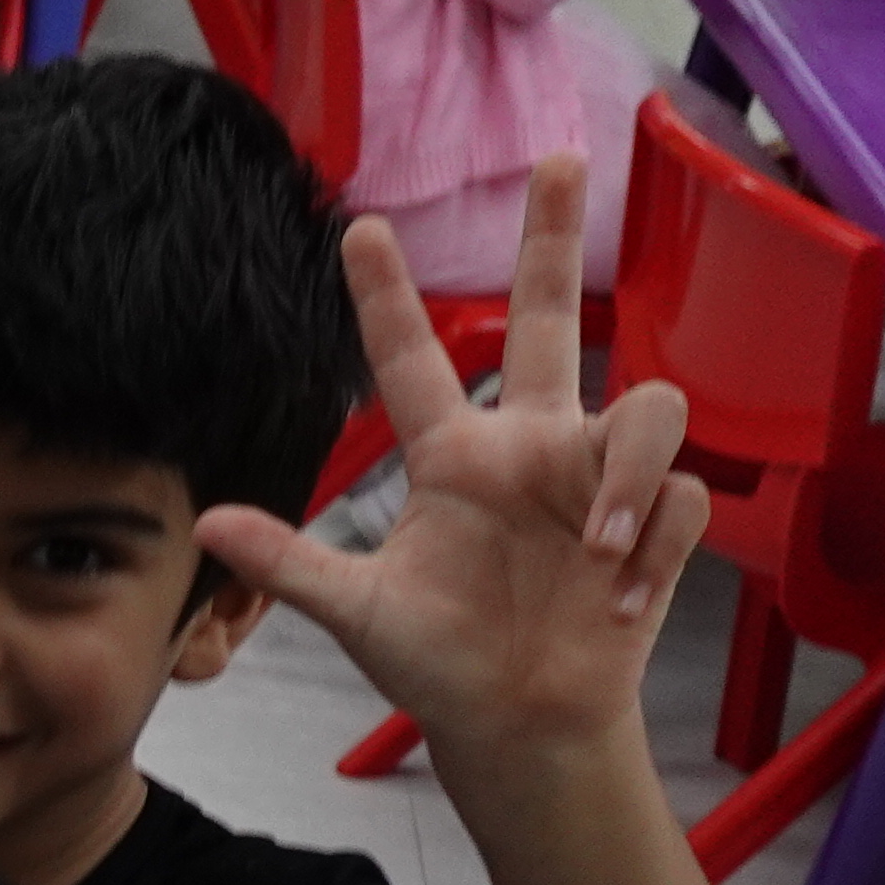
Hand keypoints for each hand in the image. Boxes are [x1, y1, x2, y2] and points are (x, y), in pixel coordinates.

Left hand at [197, 164, 710, 766]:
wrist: (518, 728)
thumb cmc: (441, 664)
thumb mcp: (358, 613)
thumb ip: (291, 563)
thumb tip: (207, 522)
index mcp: (454, 460)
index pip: (414, 362)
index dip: (386, 299)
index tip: (357, 228)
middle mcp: (529, 449)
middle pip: (549, 320)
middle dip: (555, 240)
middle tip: (562, 157)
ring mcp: (596, 482)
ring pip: (648, 408)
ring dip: (630, 472)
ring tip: (597, 549)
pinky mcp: (653, 526)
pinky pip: (677, 499)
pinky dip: (652, 546)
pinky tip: (621, 600)